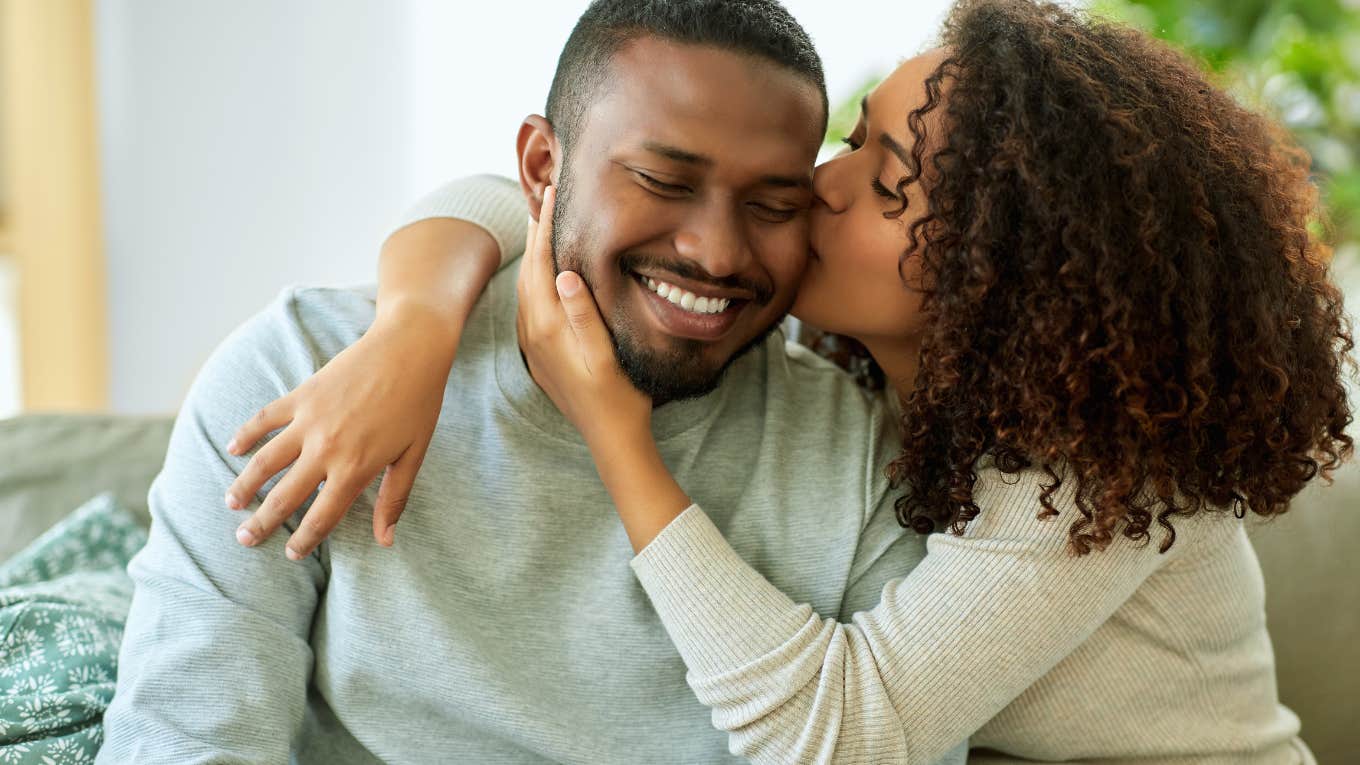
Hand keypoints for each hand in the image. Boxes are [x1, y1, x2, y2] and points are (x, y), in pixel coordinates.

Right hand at [224, 306, 457, 557]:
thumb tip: (386, 540)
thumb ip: (395, 499)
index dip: (305, 540)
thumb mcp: (414, 455)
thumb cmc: (418, 403)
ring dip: (245, 485)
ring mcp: (309, 420)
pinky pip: (265, 419)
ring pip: (265, 461)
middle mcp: (326, 449)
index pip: (322, 516)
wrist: (409, 347)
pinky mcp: (302, 395)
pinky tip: (232, 447)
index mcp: (355, 468)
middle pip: (285, 496)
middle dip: (262, 522)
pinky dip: (246, 433)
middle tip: (244, 539)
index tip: (291, 555)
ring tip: (231, 503)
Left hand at [515, 185, 652, 448]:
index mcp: (548, 328)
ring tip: (542, 226)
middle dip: (535, 233)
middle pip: (529, 270)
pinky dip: (535, 280)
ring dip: (533, 255)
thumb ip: (583, 316)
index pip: (541, 263)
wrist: (611, 440)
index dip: (544, 226)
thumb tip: (563, 274)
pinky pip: (530, 305)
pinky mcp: (540, 355)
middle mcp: (534, 333)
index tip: (551, 192)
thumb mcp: (607, 356)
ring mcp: (534, 345)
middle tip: (544, 197)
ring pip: (527, 288)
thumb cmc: (619, 398)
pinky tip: (546, 275)